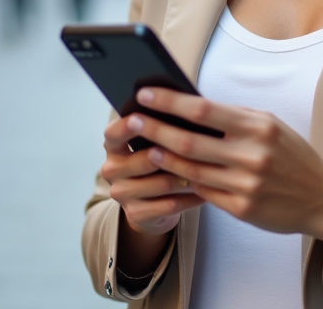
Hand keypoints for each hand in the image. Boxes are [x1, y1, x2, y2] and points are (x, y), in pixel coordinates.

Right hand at [101, 113, 204, 236]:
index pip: (114, 133)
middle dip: (172, 154)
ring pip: (162, 184)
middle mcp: (111, 170)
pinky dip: (191, 197)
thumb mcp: (153, 142)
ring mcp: (122, 194)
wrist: (150, 204)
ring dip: (188, 176)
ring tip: (211, 168)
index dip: (127, 126)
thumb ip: (160, 127)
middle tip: (198, 146)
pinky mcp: (135, 214)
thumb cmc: (158, 160)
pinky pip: (171, 205)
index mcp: (113, 147)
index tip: (143, 116)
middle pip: (144, 160)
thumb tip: (185, 107)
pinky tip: (206, 190)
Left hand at [126, 87, 322, 274]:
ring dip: (162, 158)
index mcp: (257, 126)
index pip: (202, 110)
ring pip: (190, 169)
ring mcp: (245, 184)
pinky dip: (182, 181)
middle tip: (131, 121)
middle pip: (188, 141)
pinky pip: (202, 192)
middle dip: (155, 129)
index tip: (144, 94)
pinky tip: (167, 173)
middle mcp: (250, 154)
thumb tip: (189, 106)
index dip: (169, 102)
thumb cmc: (291, 155)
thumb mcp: (269, 126)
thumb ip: (233, 118)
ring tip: (143, 148)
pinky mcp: (241, 208)